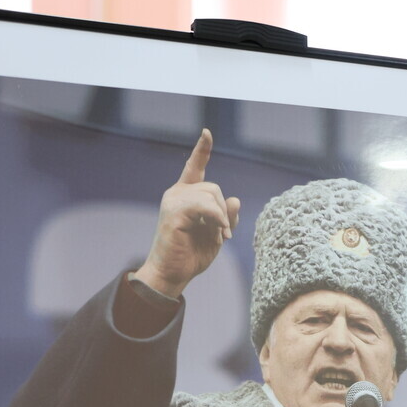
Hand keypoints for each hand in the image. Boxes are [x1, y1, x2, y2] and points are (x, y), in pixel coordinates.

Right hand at [135, 129, 240, 297]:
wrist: (172, 274)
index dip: (202, 150)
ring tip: (221, 237)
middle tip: (224, 234)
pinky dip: (217, 219)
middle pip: (213, 187)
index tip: (207, 132)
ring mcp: (173, 200)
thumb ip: (226, 217)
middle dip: (223, 210)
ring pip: (211, 195)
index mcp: (186, 195)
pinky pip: (205, 206)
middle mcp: (177, 193)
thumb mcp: (216, 234)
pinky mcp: (174, 211)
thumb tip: (235, 199)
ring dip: (221, 218)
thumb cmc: (192, 255)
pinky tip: (220, 234)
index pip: (195, 166)